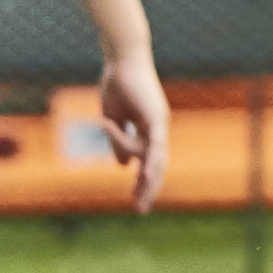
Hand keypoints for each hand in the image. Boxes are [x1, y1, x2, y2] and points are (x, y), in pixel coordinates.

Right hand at [99, 49, 168, 213]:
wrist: (121, 62)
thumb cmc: (117, 86)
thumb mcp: (113, 119)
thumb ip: (118, 141)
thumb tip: (123, 166)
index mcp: (148, 130)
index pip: (148, 161)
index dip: (142, 181)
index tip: (136, 199)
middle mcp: (158, 129)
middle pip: (156, 165)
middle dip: (148, 188)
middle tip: (140, 209)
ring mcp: (159, 124)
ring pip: (154, 158)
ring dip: (148, 180)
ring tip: (142, 200)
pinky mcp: (156, 118)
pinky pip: (154, 143)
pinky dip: (151, 160)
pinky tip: (147, 175)